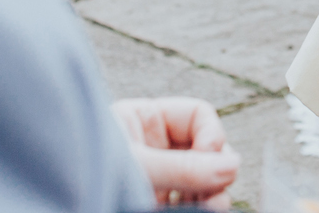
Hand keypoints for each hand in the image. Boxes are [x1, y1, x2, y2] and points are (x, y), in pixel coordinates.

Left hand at [113, 97, 239, 209]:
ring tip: (209, 207)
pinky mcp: (155, 203)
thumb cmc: (84, 176)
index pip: (198, 115)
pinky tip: (199, 211)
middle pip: (206, 150)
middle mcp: (155, 146)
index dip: (211, 136)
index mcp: (145, 120)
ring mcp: (157, 177)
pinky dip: (199, 207)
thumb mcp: (137, 165)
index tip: (206, 160)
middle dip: (215, 171)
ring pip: (203, 180)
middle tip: (213, 191)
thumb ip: (182, 167)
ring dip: (212, 194)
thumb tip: (233, 167)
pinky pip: (190, 202)